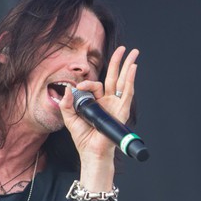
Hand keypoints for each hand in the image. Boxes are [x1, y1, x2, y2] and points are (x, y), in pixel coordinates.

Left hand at [59, 46, 139, 160]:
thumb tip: (68, 89)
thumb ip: (66, 103)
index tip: (78, 88)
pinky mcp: (122, 110)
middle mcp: (108, 102)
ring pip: (123, 81)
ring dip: (128, 66)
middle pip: (115, 77)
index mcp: (97, 102)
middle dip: (119, 62)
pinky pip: (127, 93)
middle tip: (124, 48)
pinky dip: (130, 80)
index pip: (95, 85)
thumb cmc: (83, 138)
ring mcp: (116, 105)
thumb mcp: (69, 118)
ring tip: (134, 52)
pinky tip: (133, 68)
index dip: (86, 84)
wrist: (91, 152)